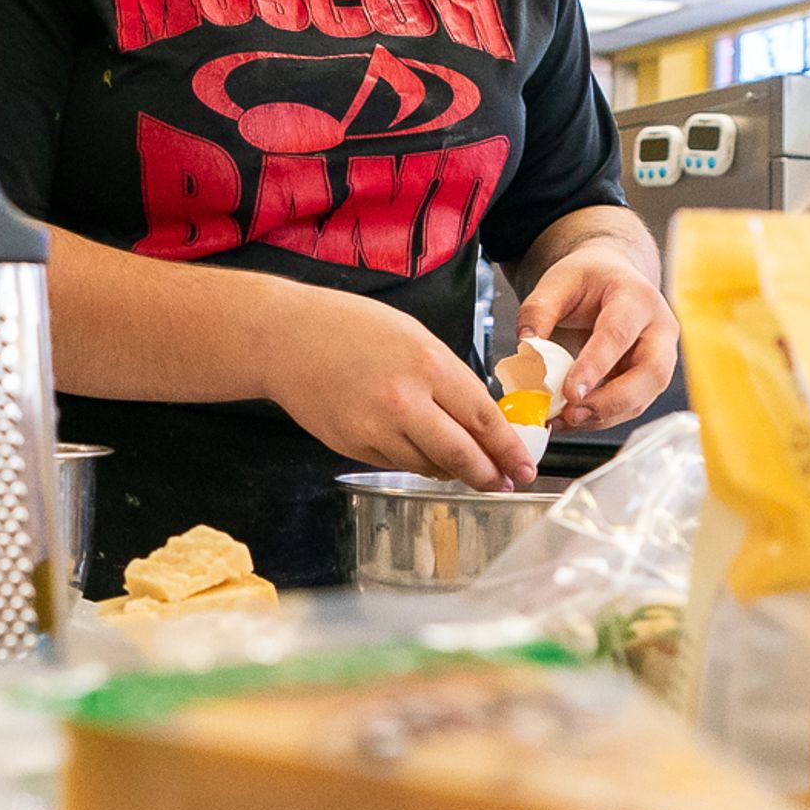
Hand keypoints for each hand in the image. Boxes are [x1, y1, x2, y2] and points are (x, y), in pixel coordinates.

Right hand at [265, 284, 534, 488]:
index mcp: (428, 365)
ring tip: (466, 470)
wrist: (286, 338)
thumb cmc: (351, 327)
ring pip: (429, 466)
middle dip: (488, 474)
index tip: (524, 466)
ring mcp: (375, 428)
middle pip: (461, 454)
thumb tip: (480, 419)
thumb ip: (448, 377)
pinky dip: (417, 464)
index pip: (483, 419)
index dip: (508, 449)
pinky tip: (425, 457)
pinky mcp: (353, 446)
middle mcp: (405, 402)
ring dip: (453, 471)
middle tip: (503, 482)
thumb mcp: (414, 337)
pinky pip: (398, 464)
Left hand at [516, 242, 678, 430]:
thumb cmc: (590, 280)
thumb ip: (539, 309)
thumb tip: (526, 347)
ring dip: (604, 416)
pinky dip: (599, 418)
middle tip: (574, 413)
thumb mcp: (559, 281)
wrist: (613, 280)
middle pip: (651, 374)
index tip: (570, 392)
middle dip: (613, 401)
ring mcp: (659, 358)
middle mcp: (659, 330)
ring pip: (643, 398)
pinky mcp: (647, 381)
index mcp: (637, 298)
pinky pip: (629, 407)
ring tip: (564, 420)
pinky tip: (569, 419)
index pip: (619, 334)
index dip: (596, 365)